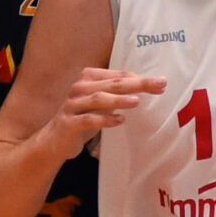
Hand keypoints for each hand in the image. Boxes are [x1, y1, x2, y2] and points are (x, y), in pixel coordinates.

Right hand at [41, 67, 164, 149]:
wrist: (54, 141)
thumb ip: (118, 93)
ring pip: (98, 99)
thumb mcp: (101, 104)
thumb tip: (148, 86)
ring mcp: (72, 105)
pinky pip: (88, 120)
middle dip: (137, 84)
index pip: (118, 75)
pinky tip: (120, 121)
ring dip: (119, 99)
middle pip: (112, 84)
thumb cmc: (83, 119)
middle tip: (158, 85)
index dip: (139, 78)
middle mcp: (80, 88)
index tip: (161, 82)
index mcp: (88, 78)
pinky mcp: (69, 123)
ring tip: (137, 102)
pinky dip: (104, 120)